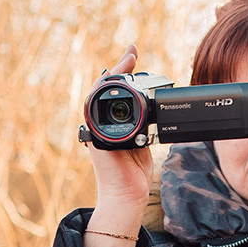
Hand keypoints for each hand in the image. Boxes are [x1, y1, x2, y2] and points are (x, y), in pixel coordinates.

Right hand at [83, 44, 156, 246]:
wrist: (128, 194)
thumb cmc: (134, 172)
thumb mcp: (143, 142)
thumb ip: (143, 126)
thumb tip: (153, 112)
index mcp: (110, 124)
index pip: (113, 93)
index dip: (121, 73)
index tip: (133, 56)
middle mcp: (99, 125)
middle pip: (103, 89)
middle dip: (117, 68)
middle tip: (132, 52)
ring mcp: (95, 131)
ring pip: (96, 96)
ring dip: (109, 77)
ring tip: (125, 60)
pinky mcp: (94, 139)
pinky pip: (94, 112)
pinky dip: (100, 96)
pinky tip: (110, 81)